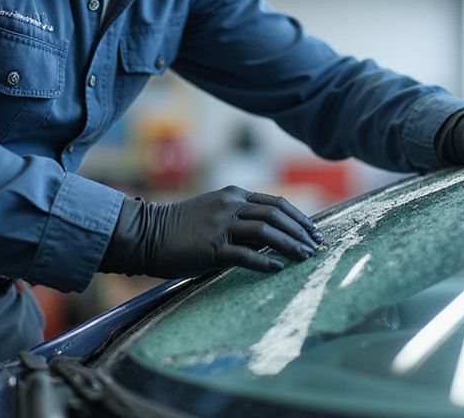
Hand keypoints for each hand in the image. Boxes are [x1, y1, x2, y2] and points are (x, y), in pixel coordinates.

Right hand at [100, 186, 321, 278]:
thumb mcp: (215, 213)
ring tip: (305, 257)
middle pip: (276, 214)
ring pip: (266, 231)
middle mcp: (230, 205)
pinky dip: (265, 261)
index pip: (276, 202)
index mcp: (233, 195)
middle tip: (316, 246)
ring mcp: (221, 225)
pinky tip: (278, 268)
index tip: (313, 232)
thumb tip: (273, 235)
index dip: (299, 217)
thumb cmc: (182, 228)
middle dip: (301, 231)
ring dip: (290, 245)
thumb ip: (241, 219)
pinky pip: (245, 255)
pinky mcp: (212, 247)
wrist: (146, 234)